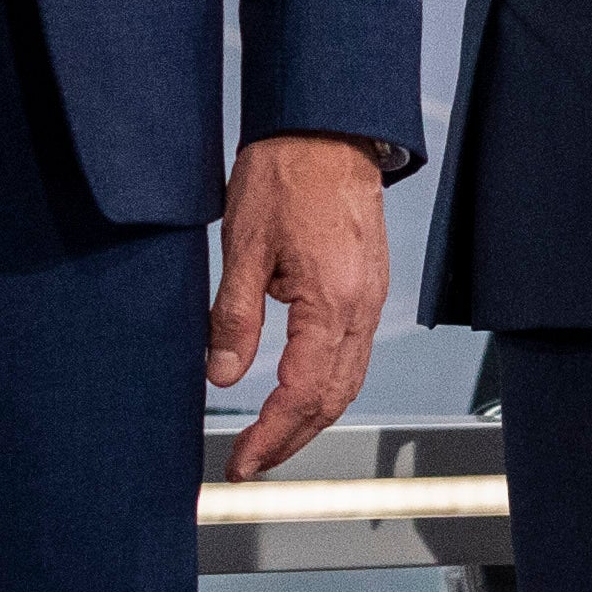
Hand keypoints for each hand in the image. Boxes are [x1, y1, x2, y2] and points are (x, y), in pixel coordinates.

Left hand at [208, 133, 389, 478]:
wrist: (328, 128)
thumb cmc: (286, 174)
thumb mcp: (242, 246)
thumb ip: (233, 317)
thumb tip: (220, 375)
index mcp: (331, 302)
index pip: (302, 394)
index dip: (271, 436)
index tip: (242, 461)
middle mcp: (361, 308)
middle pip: (333, 400)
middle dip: (291, 440)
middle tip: (250, 463)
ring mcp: (371, 299)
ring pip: (348, 382)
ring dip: (310, 420)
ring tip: (271, 441)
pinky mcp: (368, 288)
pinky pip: (353, 355)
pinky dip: (326, 387)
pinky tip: (298, 394)